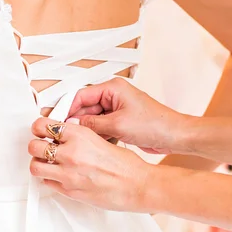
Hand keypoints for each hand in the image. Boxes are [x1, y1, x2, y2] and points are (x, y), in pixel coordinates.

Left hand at [28, 117, 153, 211]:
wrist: (136, 186)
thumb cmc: (125, 165)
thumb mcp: (100, 138)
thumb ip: (78, 137)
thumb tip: (62, 135)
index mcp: (80, 135)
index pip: (44, 126)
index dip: (38, 128)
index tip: (39, 130)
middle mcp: (71, 153)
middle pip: (34, 146)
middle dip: (36, 146)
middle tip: (41, 147)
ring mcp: (68, 173)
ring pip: (35, 166)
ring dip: (39, 163)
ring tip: (47, 163)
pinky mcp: (69, 190)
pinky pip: (47, 183)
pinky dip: (50, 179)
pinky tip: (59, 176)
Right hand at [67, 78, 190, 154]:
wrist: (174, 136)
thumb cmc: (155, 124)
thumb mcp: (118, 124)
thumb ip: (92, 124)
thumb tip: (74, 125)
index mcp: (113, 88)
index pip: (82, 94)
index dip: (68, 107)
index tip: (58, 119)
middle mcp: (114, 96)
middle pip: (86, 106)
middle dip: (76, 120)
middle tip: (65, 133)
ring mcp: (118, 108)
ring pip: (93, 117)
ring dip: (87, 128)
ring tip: (78, 140)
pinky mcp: (121, 121)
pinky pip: (101, 125)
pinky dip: (97, 133)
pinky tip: (93, 143)